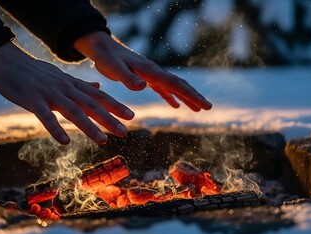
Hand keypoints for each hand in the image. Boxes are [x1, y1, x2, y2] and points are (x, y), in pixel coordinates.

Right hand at [0, 42, 133, 144]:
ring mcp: (50, 94)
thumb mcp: (62, 77)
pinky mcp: (32, 100)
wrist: (7, 61)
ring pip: (73, 111)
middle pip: (91, 105)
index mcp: (72, 85)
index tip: (131, 116)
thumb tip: (99, 87)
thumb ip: (81, 85)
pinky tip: (65, 142)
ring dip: (89, 127)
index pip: (98, 96)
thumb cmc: (35, 72)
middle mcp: (65, 89)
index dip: (115, 106)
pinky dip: (56, 129)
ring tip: (103, 140)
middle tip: (124, 132)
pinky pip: (45, 116)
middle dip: (109, 119)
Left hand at [73, 32, 211, 110]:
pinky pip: (163, 88)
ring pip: (173, 86)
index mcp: (150, 71)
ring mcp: (151, 74)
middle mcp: (154, 71)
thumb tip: (144, 87)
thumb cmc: (106, 58)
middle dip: (194, 96)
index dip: (191, 95)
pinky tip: (175, 105)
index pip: (175, 84)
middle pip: (179, 84)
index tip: (205, 105)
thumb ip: (128, 78)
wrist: (102, 47)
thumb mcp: (114, 69)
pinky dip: (171, 96)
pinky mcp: (145, 77)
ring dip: (186, 97)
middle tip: (208, 107)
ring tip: (198, 108)